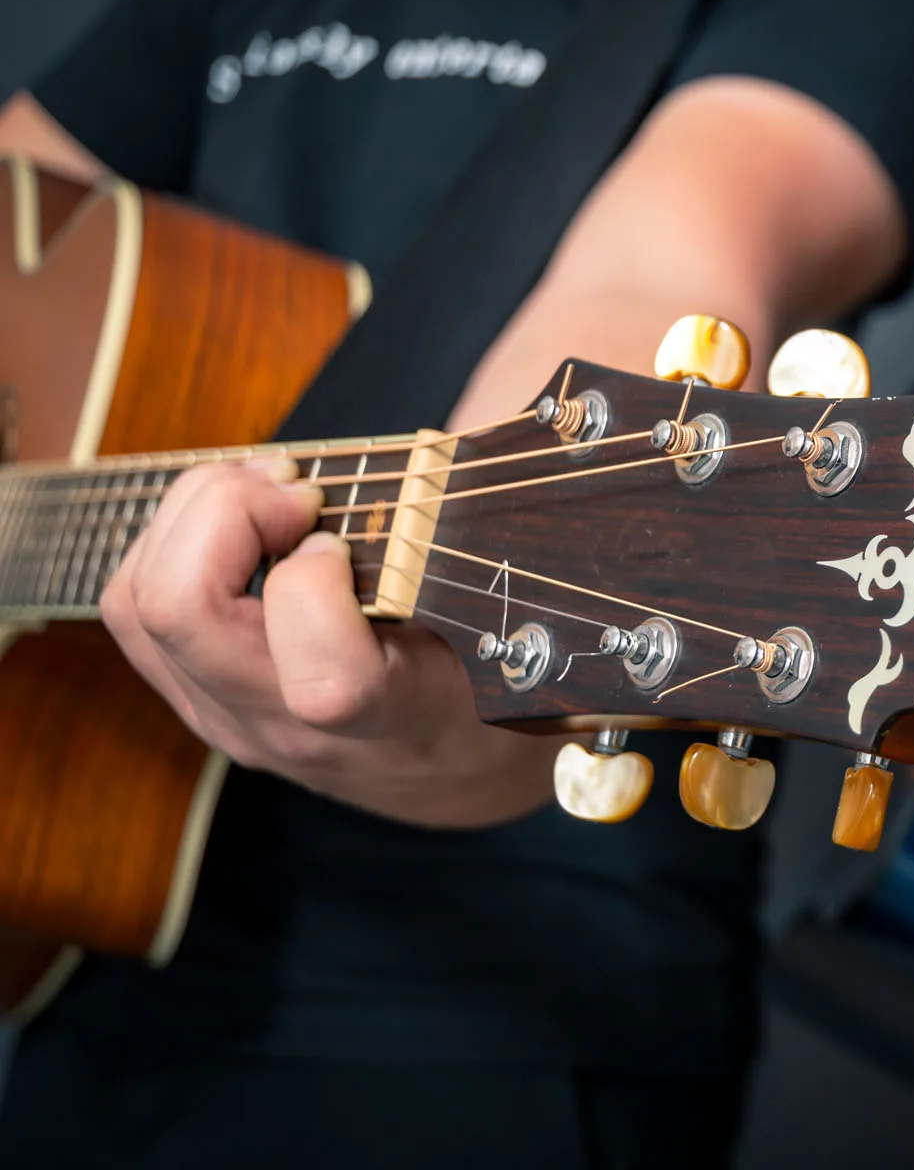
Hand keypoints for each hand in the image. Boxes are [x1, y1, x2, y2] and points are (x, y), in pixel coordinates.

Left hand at [100, 458, 560, 826]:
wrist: (445, 769)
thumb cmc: (487, 679)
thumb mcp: (507, 623)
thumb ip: (475, 542)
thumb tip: (479, 417)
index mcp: (383, 719)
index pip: (321, 679)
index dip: (320, 574)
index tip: (353, 540)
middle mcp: (284, 729)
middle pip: (179, 612)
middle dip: (225, 510)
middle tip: (294, 490)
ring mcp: (224, 717)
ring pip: (137, 602)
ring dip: (188, 518)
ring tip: (263, 495)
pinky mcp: (191, 697)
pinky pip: (132, 609)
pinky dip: (172, 542)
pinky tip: (239, 525)